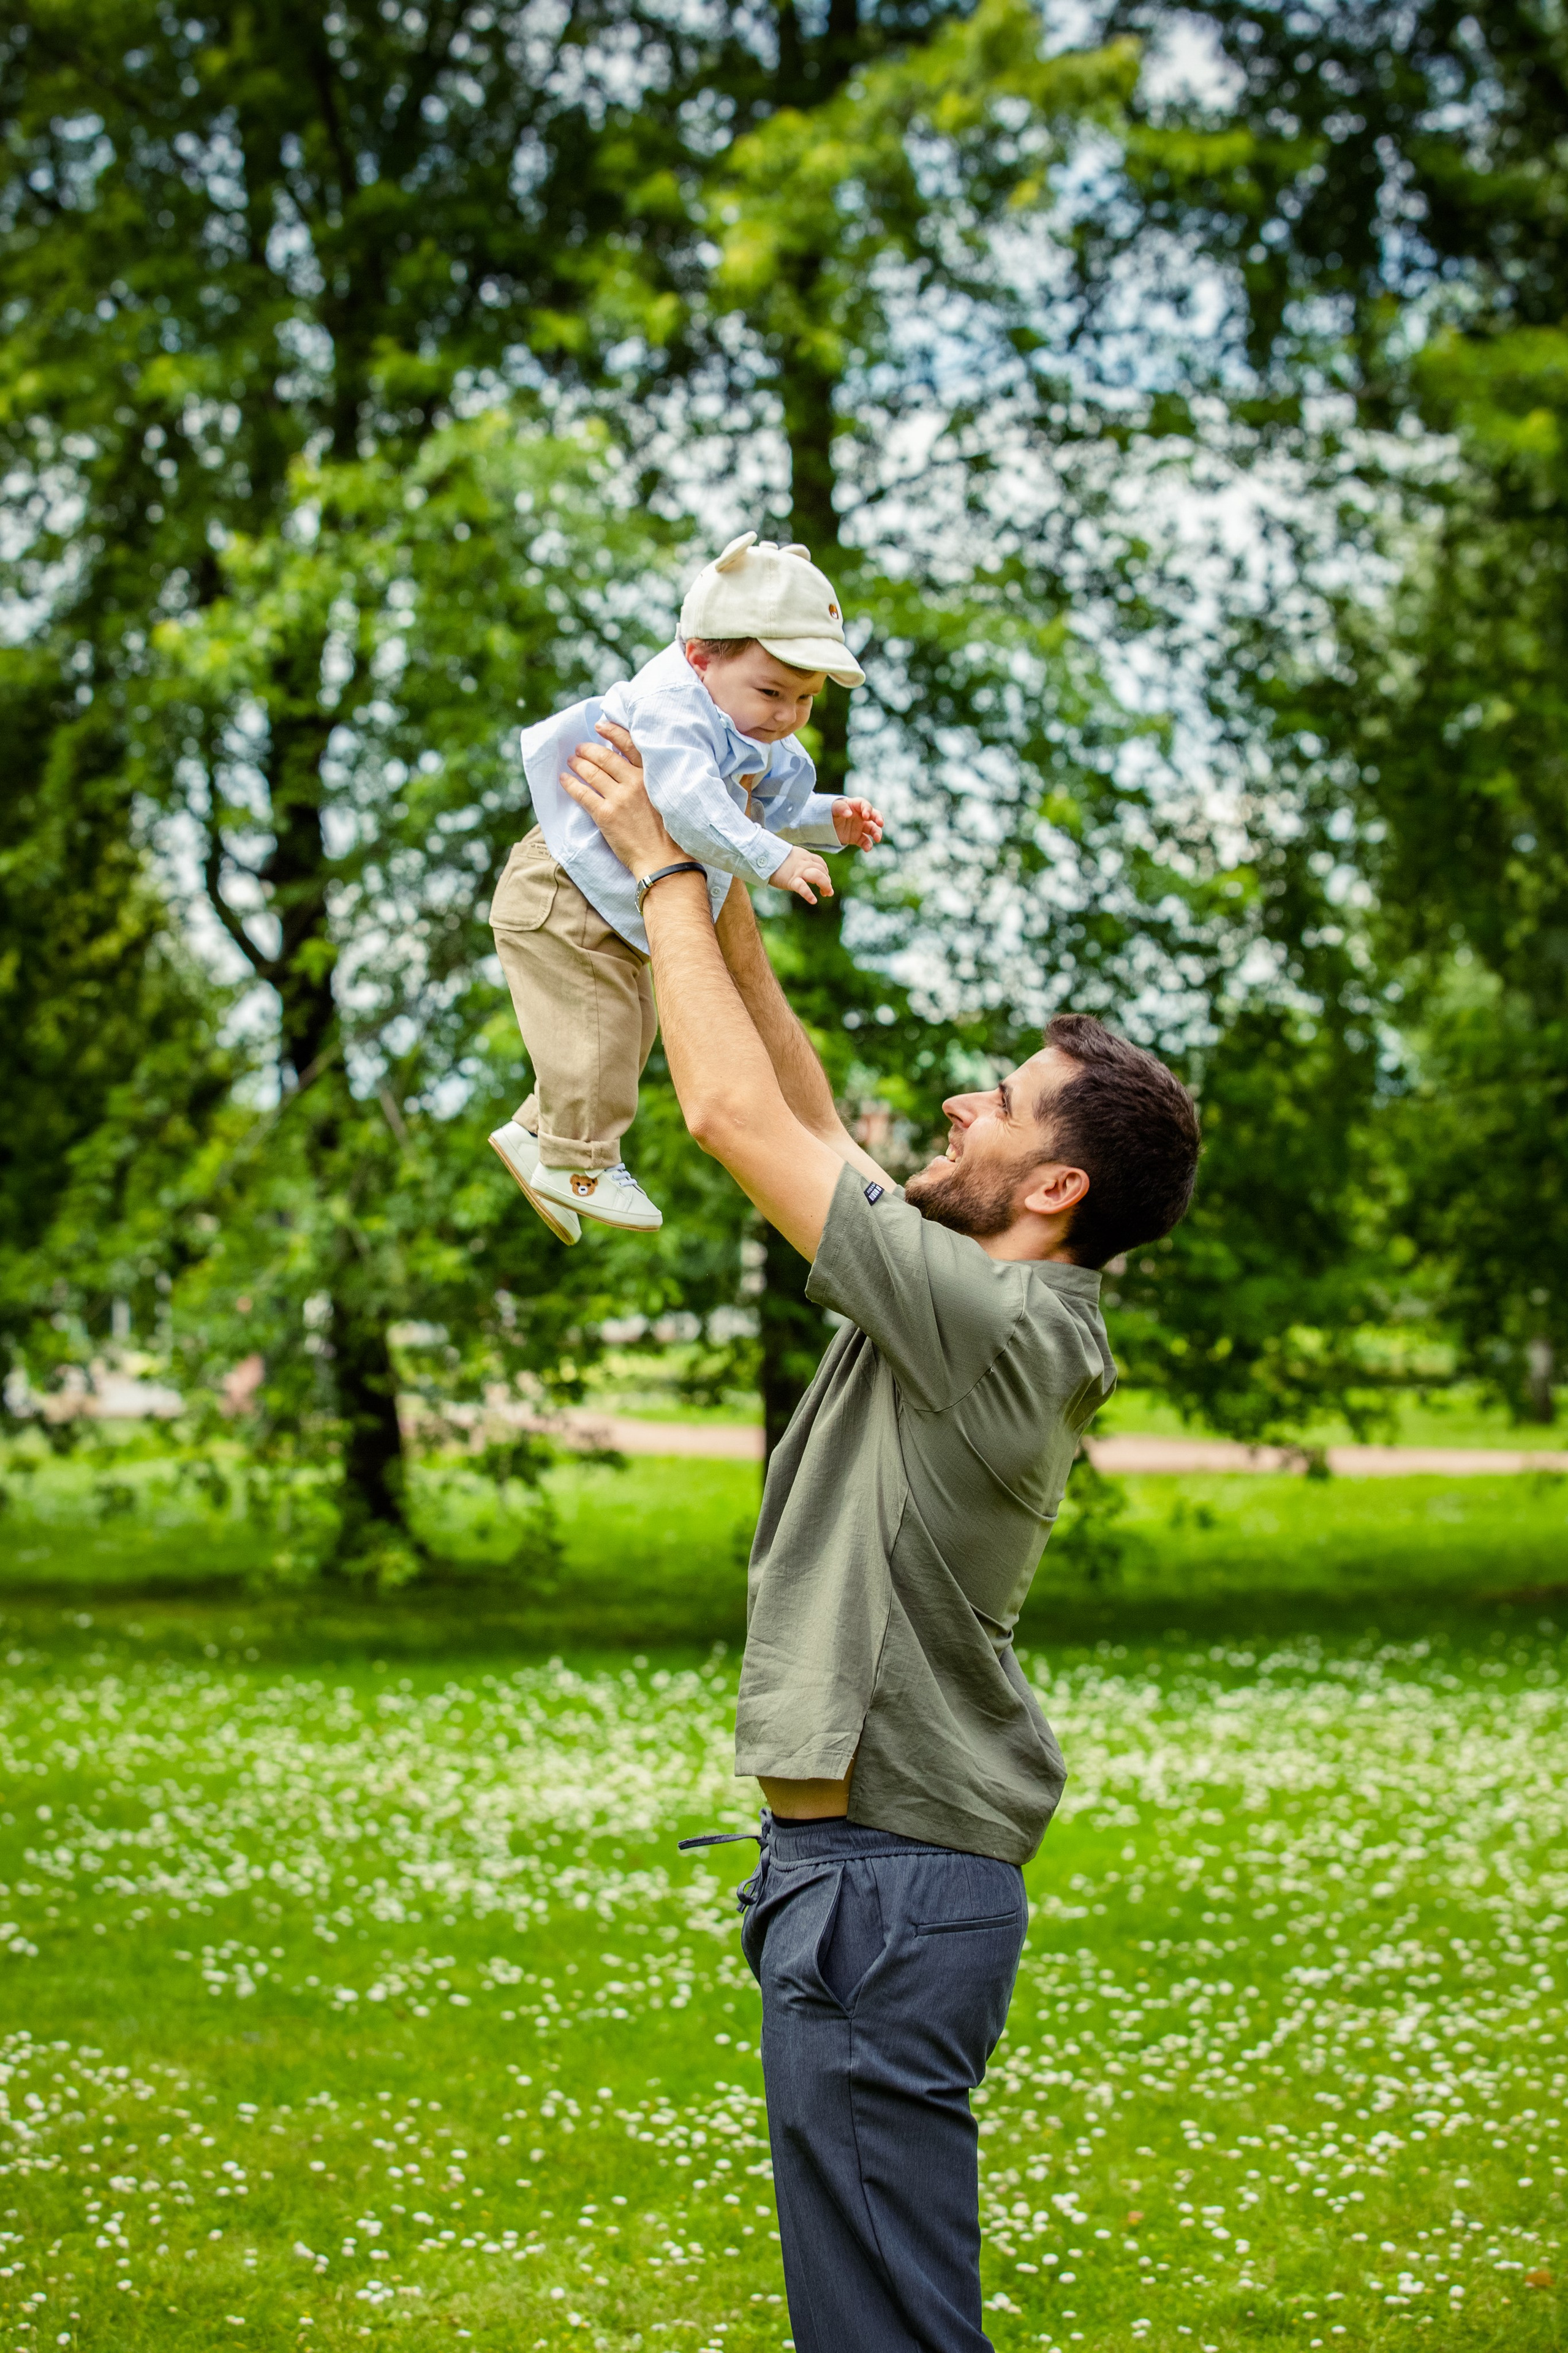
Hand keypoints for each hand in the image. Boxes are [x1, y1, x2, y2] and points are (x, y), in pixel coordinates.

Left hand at [560, 720, 679, 873]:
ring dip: (578, 764)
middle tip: (580, 747)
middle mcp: (635, 782)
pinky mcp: (606, 815)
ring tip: (571, 761)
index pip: (629, 744)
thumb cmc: (670, 834)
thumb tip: (630, 768)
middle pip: (605, 757)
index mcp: (652, 776)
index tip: (601, 726)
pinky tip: (564, 779)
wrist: (665, 861)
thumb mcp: (666, 798)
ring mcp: (619, 798)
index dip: (612, 732)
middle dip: (589, 749)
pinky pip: (583, 794)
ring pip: (592, 773)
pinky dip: (571, 784)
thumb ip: (650, 781)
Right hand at [768, 846, 834, 904]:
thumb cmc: (772, 858)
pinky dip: (809, 895)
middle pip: (822, 870)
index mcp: (804, 855)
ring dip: (825, 885)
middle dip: (827, 881)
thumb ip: (796, 862)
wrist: (761, 854)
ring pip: (818, 876)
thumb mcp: (788, 856)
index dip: (825, 873)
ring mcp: (799, 870)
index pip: (821, 863)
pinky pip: (803, 887)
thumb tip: (798, 870)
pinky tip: (813, 901)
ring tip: (826, 894)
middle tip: (828, 892)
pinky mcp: (791, 879)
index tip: (825, 881)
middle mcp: (804, 861)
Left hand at [833, 796, 883, 848]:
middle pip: (874, 815)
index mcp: (855, 805)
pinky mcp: (857, 837)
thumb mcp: (833, 808)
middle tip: (881, 824)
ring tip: (878, 839)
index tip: (866, 816)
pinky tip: (867, 849)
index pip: (865, 805)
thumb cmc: (829, 812)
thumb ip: (841, 808)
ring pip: (873, 829)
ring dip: (877, 833)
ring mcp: (860, 827)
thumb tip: (849, 813)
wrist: (824, 825)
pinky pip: (865, 841)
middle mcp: (861, 816)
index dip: (867, 809)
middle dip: (879, 819)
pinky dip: (868, 845)